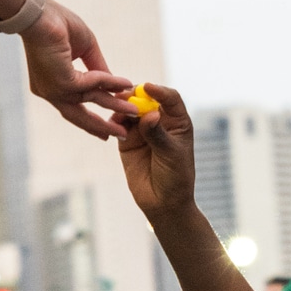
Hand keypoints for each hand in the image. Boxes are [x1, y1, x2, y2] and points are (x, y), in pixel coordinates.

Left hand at [22, 0, 132, 139]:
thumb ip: (98, 69)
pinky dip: (109, 84)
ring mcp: (54, 89)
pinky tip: (125, 84)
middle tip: (119, 135)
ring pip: (90, 100)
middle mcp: (50, 91)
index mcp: (51, 84)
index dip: (92, 117)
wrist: (38, 12)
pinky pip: (92, 85)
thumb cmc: (56, 23)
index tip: (108, 127)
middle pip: (78, 116)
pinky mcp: (62, 83)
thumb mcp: (85, 48)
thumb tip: (115, 86)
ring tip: (133, 111)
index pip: (73, 106)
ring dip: (114, 105)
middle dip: (100, 126)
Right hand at [116, 82, 196, 223]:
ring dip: (122, 107)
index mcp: (178, 121)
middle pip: (146, 99)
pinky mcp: (126, 139)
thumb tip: (150, 114)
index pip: (170, 98)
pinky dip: (113, 121)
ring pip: (129, 109)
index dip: (159, 91)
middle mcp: (159, 120)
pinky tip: (113, 126)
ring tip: (117, 112)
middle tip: (123, 95)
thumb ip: (158, 134)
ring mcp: (142, 129)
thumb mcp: (171, 154)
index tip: (147, 87)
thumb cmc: (176, 177)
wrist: (163, 202)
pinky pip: (118, 124)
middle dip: (135, 95)